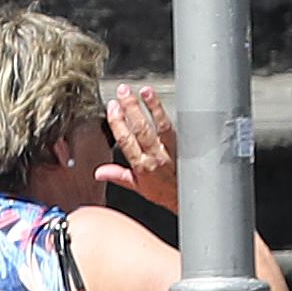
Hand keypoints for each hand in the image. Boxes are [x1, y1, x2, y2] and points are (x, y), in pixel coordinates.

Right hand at [102, 81, 178, 212]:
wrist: (191, 200)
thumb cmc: (165, 194)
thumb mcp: (139, 188)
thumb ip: (119, 176)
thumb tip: (100, 172)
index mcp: (142, 167)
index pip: (126, 141)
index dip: (118, 123)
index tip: (112, 107)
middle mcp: (156, 157)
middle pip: (142, 130)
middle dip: (131, 109)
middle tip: (123, 92)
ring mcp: (171, 151)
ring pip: (160, 126)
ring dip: (152, 107)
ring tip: (144, 91)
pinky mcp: (185, 147)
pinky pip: (175, 129)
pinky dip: (168, 115)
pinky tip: (162, 103)